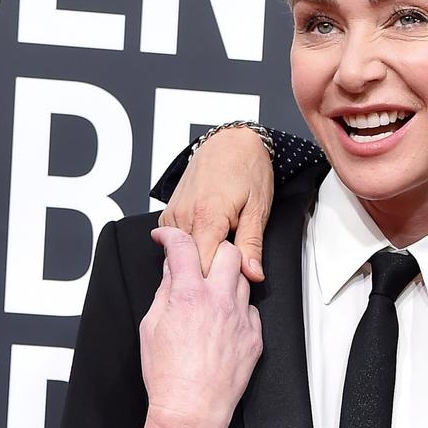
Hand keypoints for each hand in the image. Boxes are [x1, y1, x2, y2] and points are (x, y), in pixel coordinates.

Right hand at [139, 227, 262, 427]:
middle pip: (228, 252)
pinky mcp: (255, 336)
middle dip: (212, 250)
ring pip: (242, 279)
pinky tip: (222, 323)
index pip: (183, 247)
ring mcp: (241, 318)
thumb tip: (170, 272)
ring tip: (209, 296)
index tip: (165, 237)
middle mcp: (219, 301)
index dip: (171, 235)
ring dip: (226, 279)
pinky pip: (250, 310)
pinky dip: (237, 310)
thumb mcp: (151, 328)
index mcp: (189, 296)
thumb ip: (164, 293)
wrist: (192, 411)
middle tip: (199, 263)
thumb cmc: (167, 376)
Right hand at [160, 126, 273, 281]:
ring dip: (199, 257)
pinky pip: (176, 239)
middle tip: (229, 272)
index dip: (217, 280)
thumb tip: (253, 274)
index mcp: (208, 216)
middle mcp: (184, 215)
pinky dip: (191, 245)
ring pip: (181, 252)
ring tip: (220, 250)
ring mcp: (173, 214)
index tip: (229, 285)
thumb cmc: (247, 168)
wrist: (231, 142)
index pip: (203, 266)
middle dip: (209, 272)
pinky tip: (207, 240)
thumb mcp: (258, 209)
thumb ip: (252, 245)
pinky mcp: (169, 213)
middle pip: (190, 262)